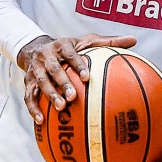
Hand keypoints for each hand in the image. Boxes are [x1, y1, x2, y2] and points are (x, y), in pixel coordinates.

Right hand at [18, 33, 136, 123]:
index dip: (77, 65)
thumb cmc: (70, 47)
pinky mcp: (27, 82)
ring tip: (60, 108)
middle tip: (73, 97)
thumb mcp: (87, 40)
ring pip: (40, 83)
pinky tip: (41, 121)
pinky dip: (33, 108)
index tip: (87, 77)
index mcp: (62, 45)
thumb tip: (134, 39)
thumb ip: (110, 41)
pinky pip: (28, 96)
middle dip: (62, 82)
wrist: (37, 48)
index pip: (69, 54)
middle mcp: (46, 56)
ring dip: (49, 95)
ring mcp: (35, 69)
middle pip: (53, 69)